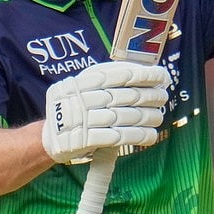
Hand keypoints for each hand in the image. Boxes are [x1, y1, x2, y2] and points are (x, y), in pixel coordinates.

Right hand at [42, 61, 170, 163]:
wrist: (49, 137)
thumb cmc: (73, 107)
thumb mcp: (81, 86)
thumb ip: (104, 79)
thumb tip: (141, 73)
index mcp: (84, 81)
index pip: (120, 74)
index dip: (144, 74)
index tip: (161, 76)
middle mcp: (84, 98)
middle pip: (127, 96)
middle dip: (150, 96)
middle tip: (163, 97)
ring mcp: (85, 119)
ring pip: (126, 117)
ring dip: (148, 117)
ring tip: (159, 117)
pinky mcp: (87, 139)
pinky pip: (119, 137)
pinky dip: (138, 136)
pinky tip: (150, 135)